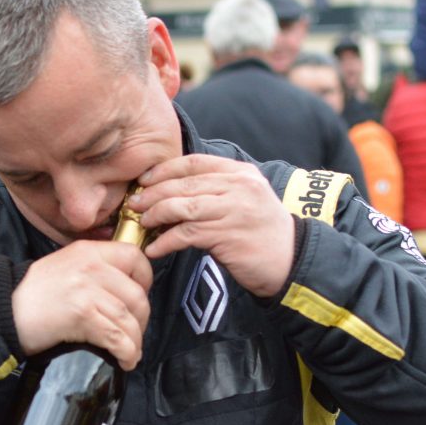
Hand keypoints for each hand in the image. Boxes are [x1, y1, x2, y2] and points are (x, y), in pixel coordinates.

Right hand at [12, 241, 152, 369]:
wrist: (1, 310)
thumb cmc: (32, 296)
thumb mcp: (65, 267)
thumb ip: (94, 271)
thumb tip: (124, 290)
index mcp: (88, 251)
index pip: (135, 257)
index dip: (145, 280)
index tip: (140, 299)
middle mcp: (91, 266)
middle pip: (137, 294)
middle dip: (141, 320)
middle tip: (133, 333)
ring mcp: (86, 289)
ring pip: (129, 318)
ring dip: (135, 341)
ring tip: (130, 353)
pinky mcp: (81, 314)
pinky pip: (117, 336)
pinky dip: (127, 352)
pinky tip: (125, 360)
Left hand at [129, 155, 295, 296]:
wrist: (292, 261)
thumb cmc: (262, 234)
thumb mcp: (245, 200)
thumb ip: (217, 190)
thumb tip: (172, 193)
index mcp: (241, 173)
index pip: (194, 163)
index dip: (164, 170)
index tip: (145, 180)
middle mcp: (238, 187)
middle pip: (184, 184)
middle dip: (153, 193)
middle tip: (134, 203)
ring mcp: (234, 210)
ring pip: (182, 206)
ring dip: (156, 215)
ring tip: (143, 223)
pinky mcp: (227, 236)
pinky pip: (186, 234)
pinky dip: (165, 242)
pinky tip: (154, 249)